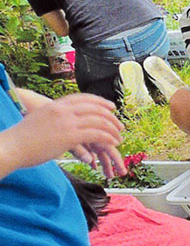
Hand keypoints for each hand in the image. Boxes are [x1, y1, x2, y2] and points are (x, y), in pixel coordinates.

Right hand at [0, 93, 122, 177]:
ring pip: (99, 121)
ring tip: (119, 138)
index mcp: (56, 105)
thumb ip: (56, 118)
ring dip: (113, 130)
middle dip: (111, 117)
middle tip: (120, 126)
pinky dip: (108, 138)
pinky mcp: (70, 136)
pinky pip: (97, 134)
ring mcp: (67, 122)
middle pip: (95, 108)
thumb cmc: (23, 138)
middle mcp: (63, 110)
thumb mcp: (41, 120)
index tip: (111, 107)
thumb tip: (64, 124)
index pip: (84, 98)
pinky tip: (113, 143)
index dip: (100, 102)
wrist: (12, 146)